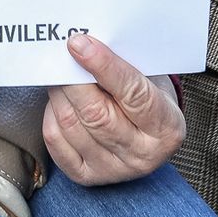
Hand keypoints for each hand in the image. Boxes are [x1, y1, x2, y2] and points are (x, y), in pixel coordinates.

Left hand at [43, 33, 184, 184]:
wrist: (147, 131)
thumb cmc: (146, 93)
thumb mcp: (150, 76)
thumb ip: (124, 62)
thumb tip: (84, 41)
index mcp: (167, 127)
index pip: (134, 94)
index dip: (104, 66)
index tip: (78, 42)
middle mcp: (143, 155)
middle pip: (96, 114)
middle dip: (72, 80)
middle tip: (59, 56)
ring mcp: (114, 169)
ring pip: (72, 125)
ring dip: (58, 94)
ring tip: (57, 74)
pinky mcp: (87, 176)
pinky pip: (56, 142)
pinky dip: (51, 115)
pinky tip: (58, 100)